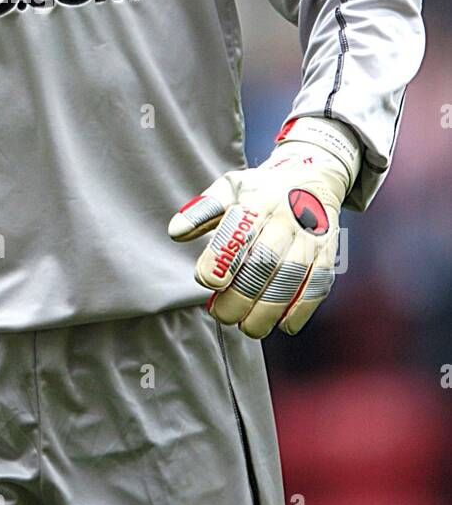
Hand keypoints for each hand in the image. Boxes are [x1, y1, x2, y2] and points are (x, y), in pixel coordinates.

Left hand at [167, 116, 361, 338]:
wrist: (313, 177)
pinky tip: (283, 325)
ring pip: (291, 279)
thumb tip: (176, 232)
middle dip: (240, 296)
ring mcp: (310, 236)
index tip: (206, 281)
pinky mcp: (328, 253)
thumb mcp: (231, 188)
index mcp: (258, 199)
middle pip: (264, 262)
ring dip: (268, 310)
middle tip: (221, 314)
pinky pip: (317, 285)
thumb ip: (202, 211)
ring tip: (247, 327)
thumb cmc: (262, 189)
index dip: (220, 261)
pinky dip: (301, 310)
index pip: (238, 232)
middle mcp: (287, 217)